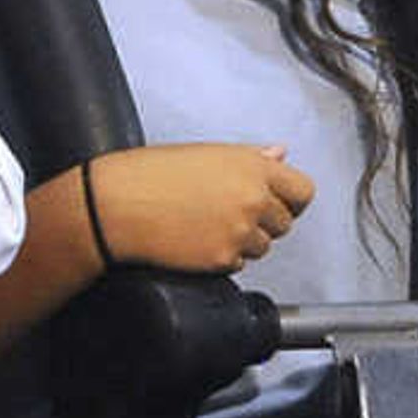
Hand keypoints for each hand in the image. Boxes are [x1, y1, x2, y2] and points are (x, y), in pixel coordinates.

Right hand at [82, 144, 316, 274]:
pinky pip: (238, 264)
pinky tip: (196, 241)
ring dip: (243, 242)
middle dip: (263, 222)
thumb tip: (280, 155)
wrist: (115, 206)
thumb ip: (249, 158)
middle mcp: (253, 197)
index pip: (302, 190)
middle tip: (228, 214)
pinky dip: (222, 258)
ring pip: (263, 247)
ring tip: (206, 226)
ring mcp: (240, 230)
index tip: (277, 203)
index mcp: (251, 166)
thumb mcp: (203, 153)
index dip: (289, 200)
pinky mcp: (224, 258)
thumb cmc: (148, 174)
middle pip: (285, 223)